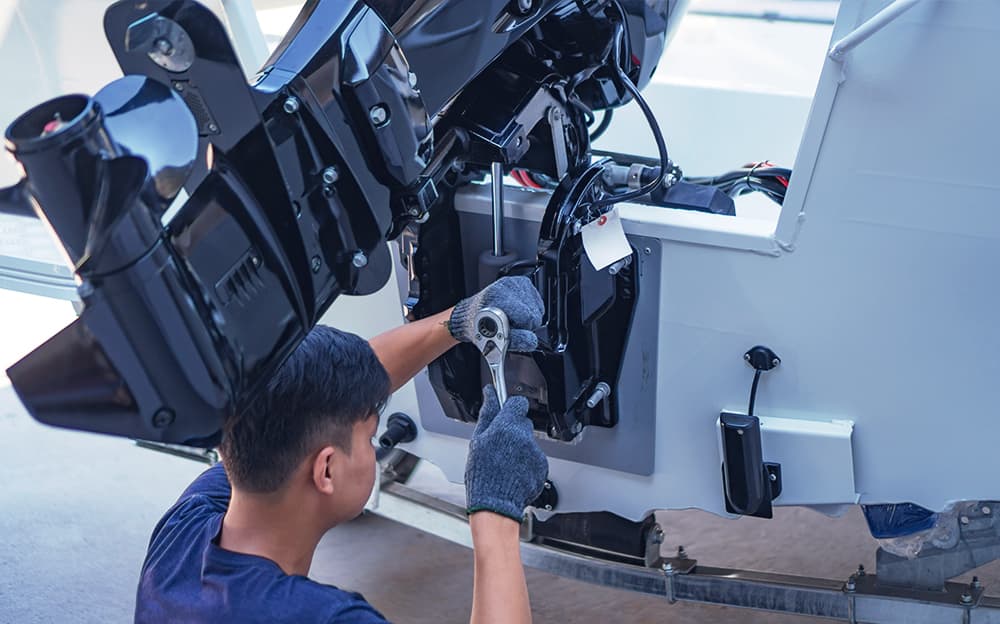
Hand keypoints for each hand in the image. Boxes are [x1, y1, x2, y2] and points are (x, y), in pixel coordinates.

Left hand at [448, 276, 542, 351]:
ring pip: (537, 307)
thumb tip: (532, 340)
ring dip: (528, 316)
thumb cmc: (479, 326)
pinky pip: (536, 300)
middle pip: (534, 313)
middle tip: (508, 325)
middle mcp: (507, 287)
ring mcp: (514, 282)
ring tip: (510, 317)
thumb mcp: (494, 340)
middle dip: (525, 324)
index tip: (510, 330)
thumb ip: (516, 341)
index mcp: (499, 299)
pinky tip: (516, 310)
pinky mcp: (521, 281)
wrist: (471, 314)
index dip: (522, 329)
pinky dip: (530, 308)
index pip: (528, 317)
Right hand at [465, 385, 547, 521]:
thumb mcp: (477, 441)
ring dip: (520, 448)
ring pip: (529, 442)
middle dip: (513, 430)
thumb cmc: (483, 475)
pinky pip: (535, 458)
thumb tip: (489, 394)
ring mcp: (535, 452)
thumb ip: (487, 414)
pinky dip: (527, 462)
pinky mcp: (542, 466)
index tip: (505, 414)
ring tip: (505, 463)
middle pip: (523, 423)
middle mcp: (524, 437)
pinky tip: (514, 471)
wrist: (496, 505)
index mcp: (507, 426)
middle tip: (499, 445)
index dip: (510, 408)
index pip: (517, 403)